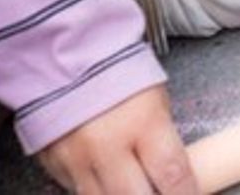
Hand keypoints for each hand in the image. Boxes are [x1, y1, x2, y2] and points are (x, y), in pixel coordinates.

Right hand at [36, 85, 194, 194]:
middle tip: (159, 191)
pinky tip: (105, 180)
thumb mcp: (156, 102)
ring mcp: (76, 159)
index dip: (186, 193)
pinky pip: (75, 189)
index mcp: (142, 124)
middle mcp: (107, 146)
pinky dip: (94, 189)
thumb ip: (162, 142)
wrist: (66, 58)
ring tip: (133, 185)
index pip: (172, 175)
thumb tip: (173, 176)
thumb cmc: (118, 74)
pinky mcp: (53, 164)